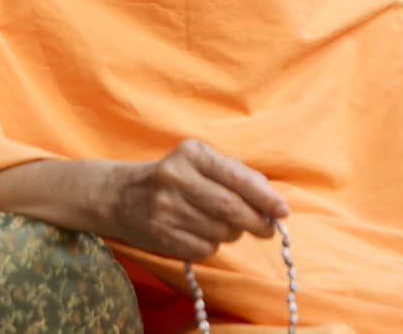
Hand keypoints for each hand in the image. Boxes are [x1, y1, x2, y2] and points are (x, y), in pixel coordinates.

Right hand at [101, 138, 288, 260]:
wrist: (120, 195)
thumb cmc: (173, 176)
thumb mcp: (199, 161)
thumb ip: (235, 174)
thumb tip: (272, 202)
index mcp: (191, 154)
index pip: (237, 178)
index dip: (265, 197)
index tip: (282, 210)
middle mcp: (176, 178)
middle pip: (232, 209)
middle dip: (257, 222)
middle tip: (267, 228)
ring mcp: (166, 209)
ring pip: (221, 232)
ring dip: (233, 233)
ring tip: (224, 224)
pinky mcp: (161, 236)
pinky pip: (204, 248)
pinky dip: (212, 244)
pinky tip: (202, 232)